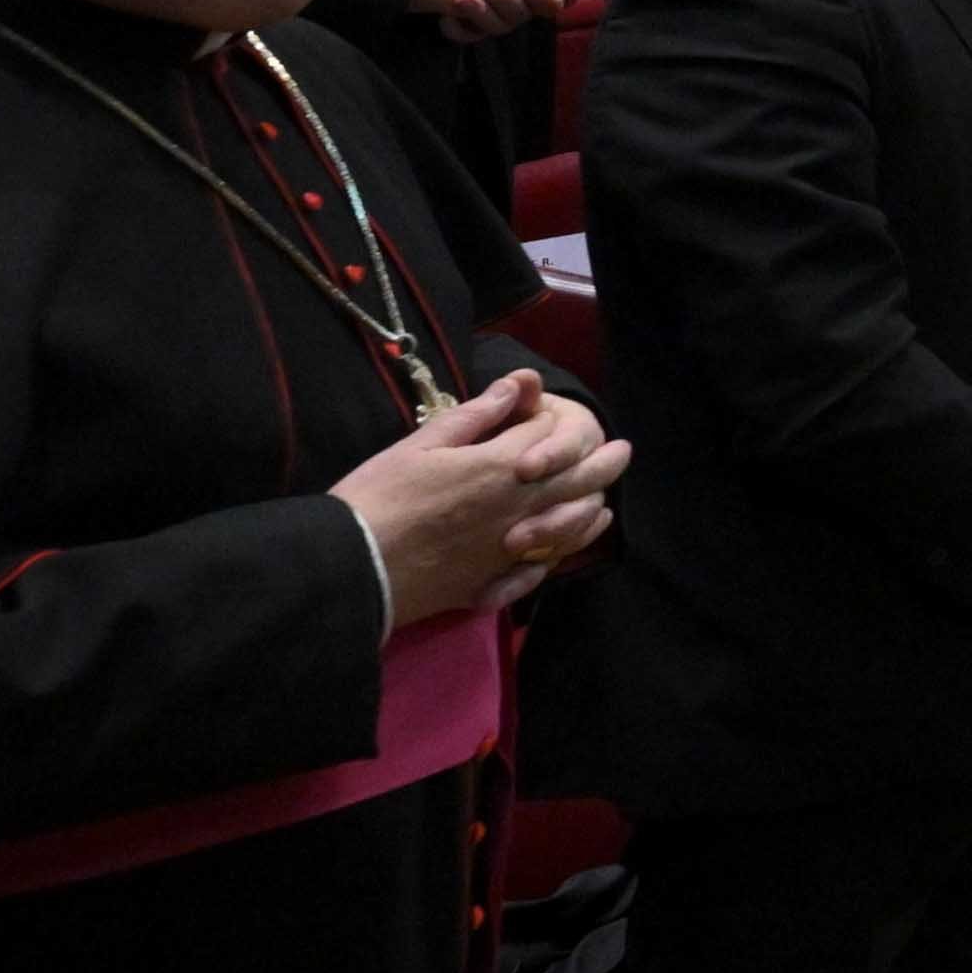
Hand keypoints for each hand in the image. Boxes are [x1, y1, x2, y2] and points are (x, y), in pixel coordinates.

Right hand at [329, 369, 626, 627]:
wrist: (349, 566)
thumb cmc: (378, 496)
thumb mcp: (421, 444)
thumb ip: (476, 416)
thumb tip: (519, 385)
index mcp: (501, 469)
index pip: (552, 438)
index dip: (558, 422)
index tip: (562, 417)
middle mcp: (518, 510)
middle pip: (579, 483)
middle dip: (605, 464)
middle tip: (622, 453)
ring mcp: (508, 553)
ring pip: (570, 532)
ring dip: (590, 513)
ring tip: (601, 504)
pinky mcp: (490, 586)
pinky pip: (537, 571)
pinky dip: (555, 557)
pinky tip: (559, 552)